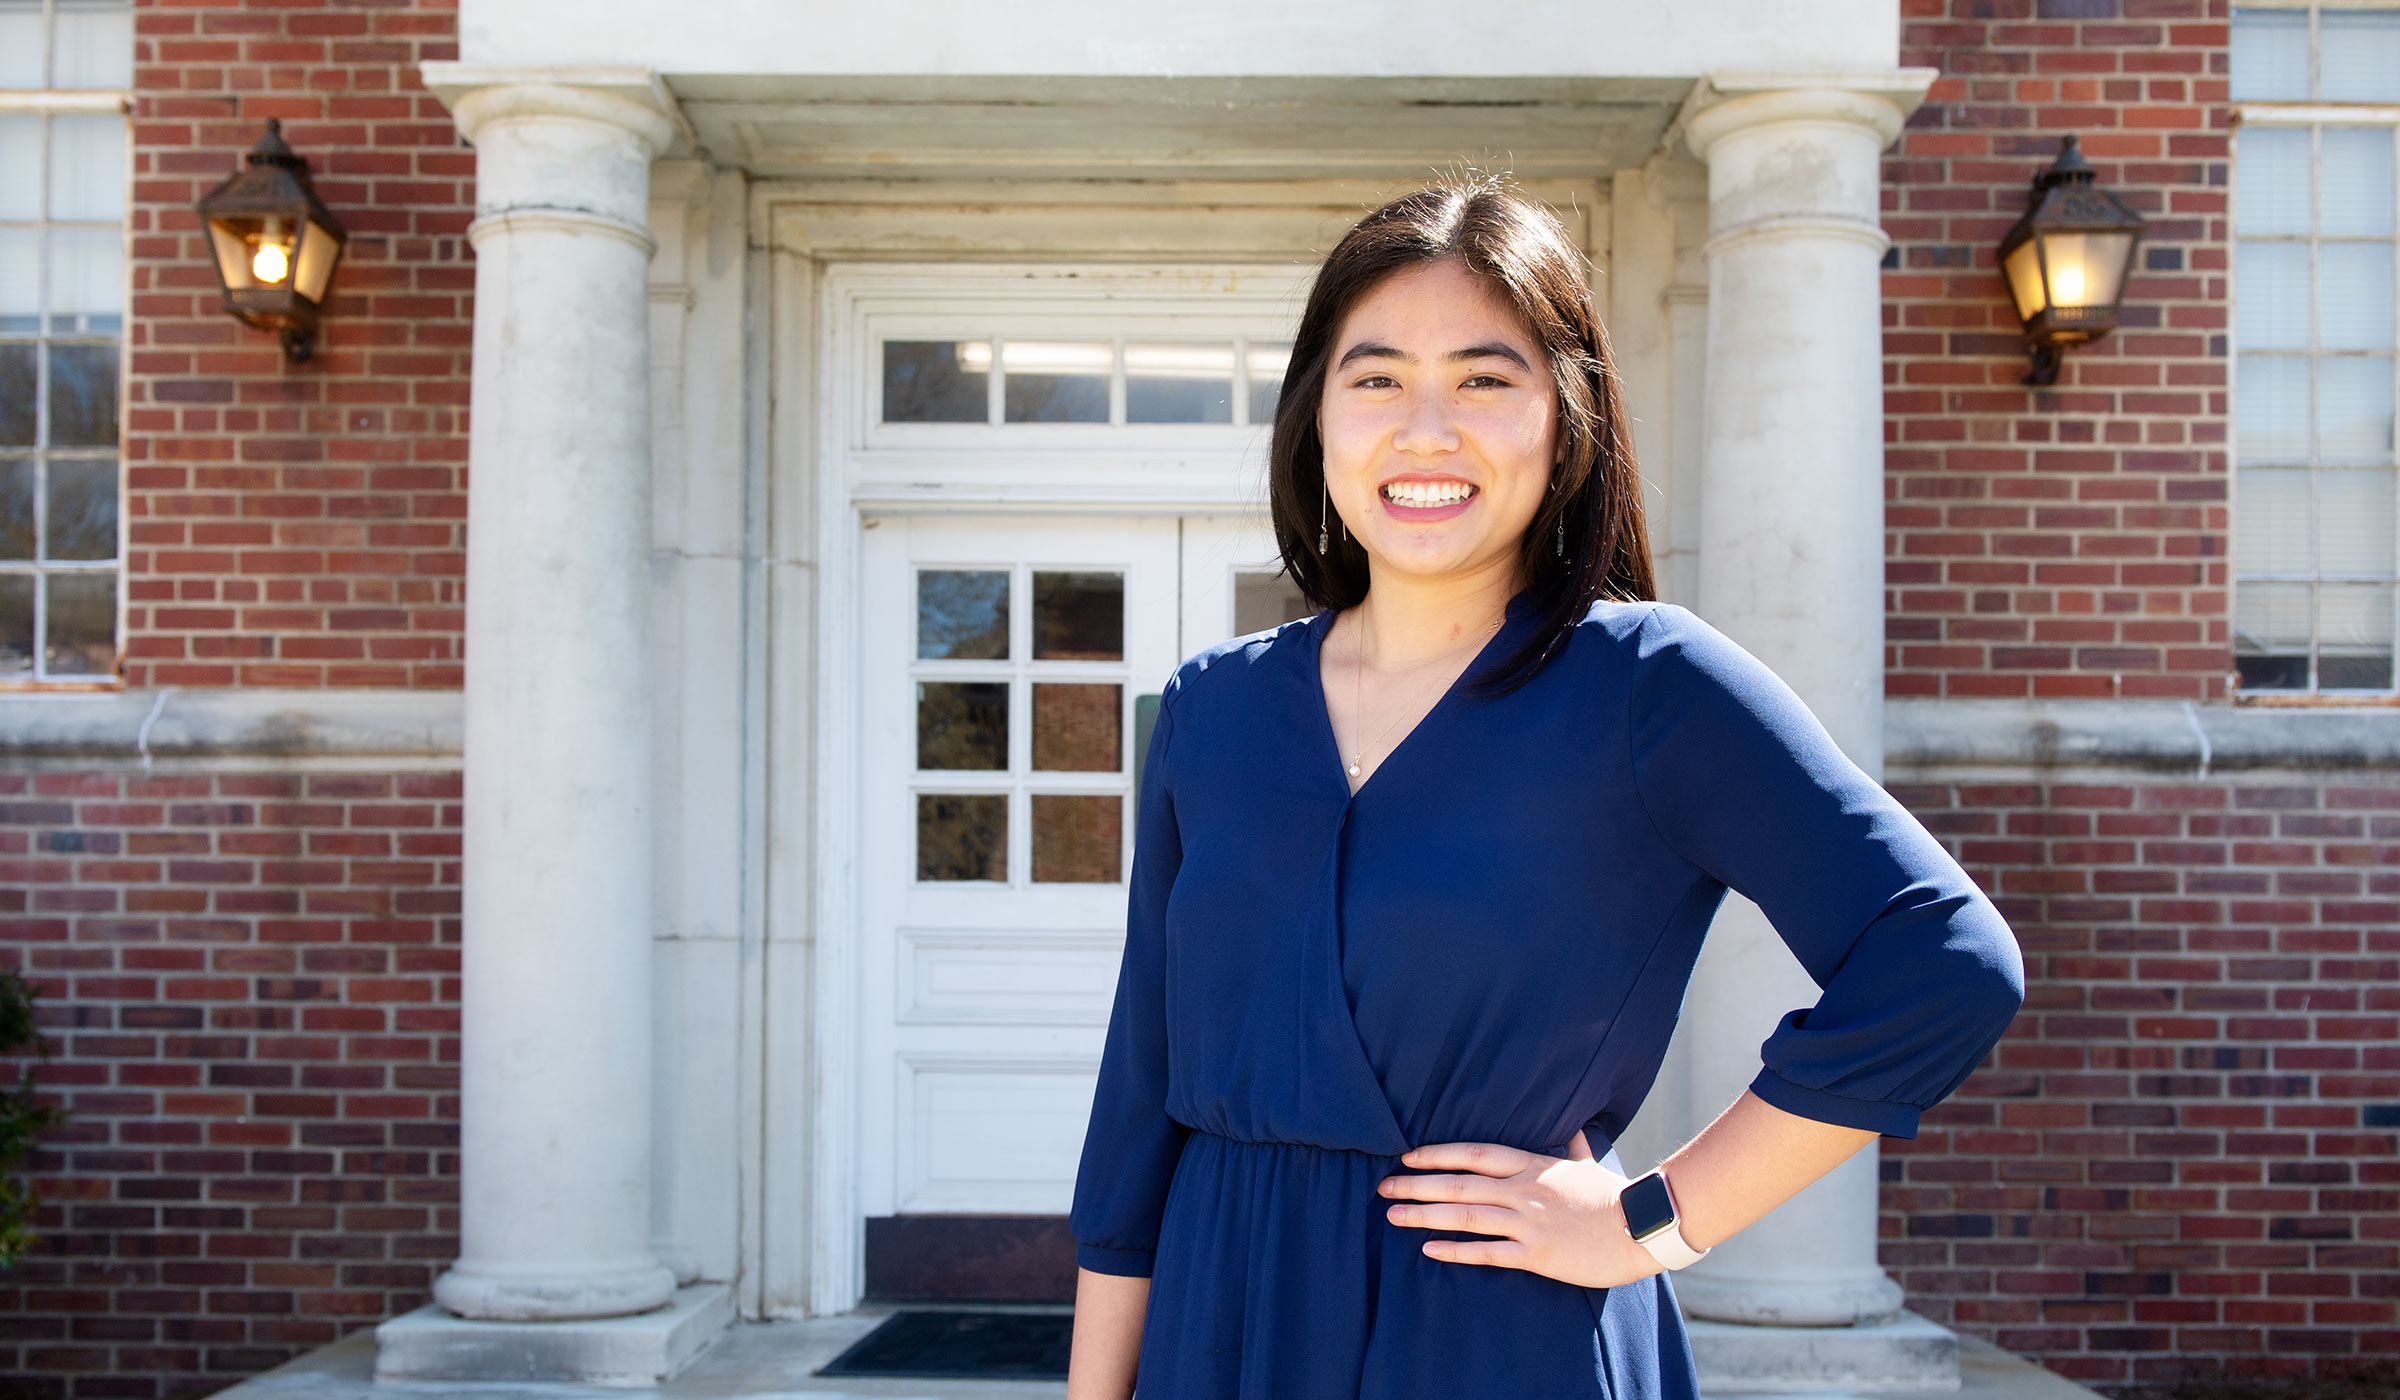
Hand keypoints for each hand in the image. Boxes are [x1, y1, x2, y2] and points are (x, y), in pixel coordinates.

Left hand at [1376, 1131, 1665, 1288]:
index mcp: (1532, 1165)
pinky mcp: (1537, 1254)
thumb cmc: (1614, 1197)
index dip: (1436, 1154)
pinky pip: (1489, 1253)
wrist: (1643, 1227)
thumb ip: (1572, 1148)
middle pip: (1459, 1184)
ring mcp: (1529, 1222)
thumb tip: (1573, 1130)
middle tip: (1382, 1188)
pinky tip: (1430, 1251)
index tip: (1406, 1157)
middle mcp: (1524, 1190)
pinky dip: (1457, 1251)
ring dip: (1426, 1216)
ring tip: (1393, 1216)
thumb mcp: (1588, 1165)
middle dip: (1416, 1186)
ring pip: (1466, 1215)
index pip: (1474, 1154)